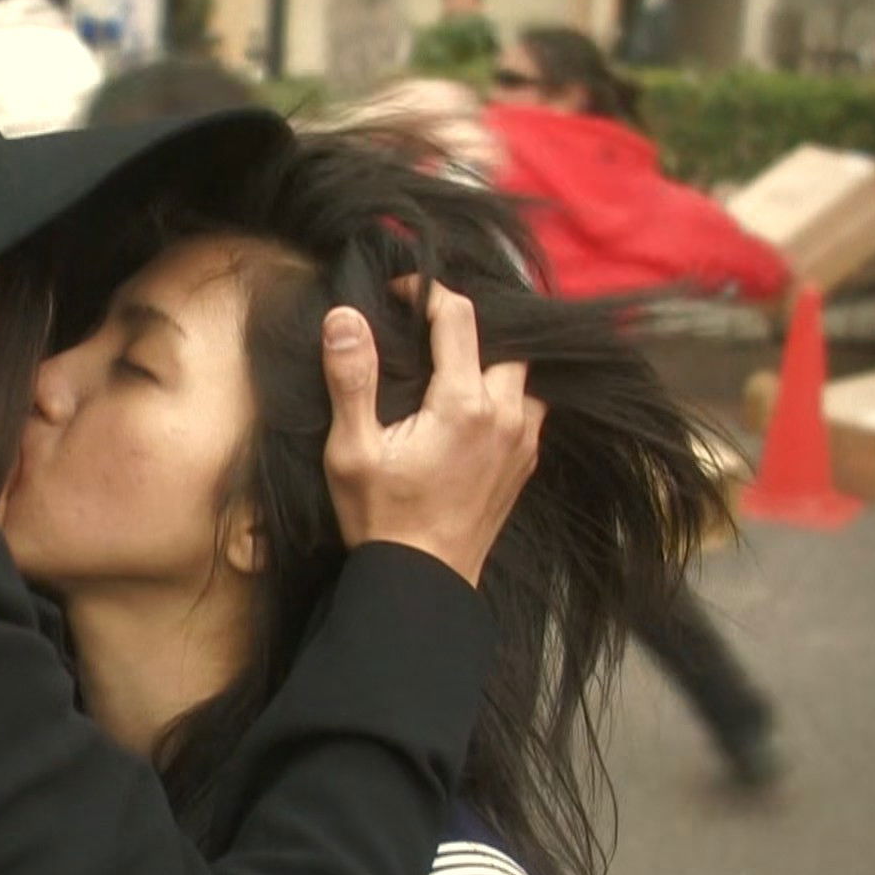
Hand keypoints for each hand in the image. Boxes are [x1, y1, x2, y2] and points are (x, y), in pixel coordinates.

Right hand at [320, 280, 544, 585]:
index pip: (459, 316)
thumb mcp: (351, 449)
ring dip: (494, 360)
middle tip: (427, 327)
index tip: (400, 293)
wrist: (421, 582)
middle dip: (468, 324)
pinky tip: (475, 403)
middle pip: (503, 340)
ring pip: (522, 374)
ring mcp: (521, 441)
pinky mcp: (524, 464)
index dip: (427, 292)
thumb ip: (351, 378)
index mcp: (463, 403)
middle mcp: (504, 415)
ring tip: (455, 362)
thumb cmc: (381, 517)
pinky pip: (529, 408)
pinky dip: (507, 392)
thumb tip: (346, 317)